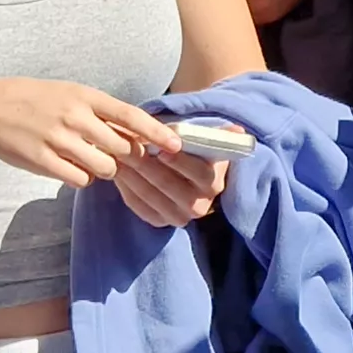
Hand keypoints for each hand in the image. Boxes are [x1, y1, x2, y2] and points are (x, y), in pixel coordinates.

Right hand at [0, 78, 173, 186]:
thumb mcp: (71, 94)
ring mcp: (59, 140)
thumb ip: (101, 112)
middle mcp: (75, 117)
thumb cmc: (36, 99)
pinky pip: (80, 180)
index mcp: (85, 97)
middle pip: (122, 148)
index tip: (177, 144)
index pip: (130, 116)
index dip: (156, 132)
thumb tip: (136, 132)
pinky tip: (70, 167)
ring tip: (87, 158)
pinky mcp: (44, 161)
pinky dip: (82, 178)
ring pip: (105, 168)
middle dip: (127, 156)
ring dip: (104, 169)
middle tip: (116, 154)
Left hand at [111, 143, 232, 229]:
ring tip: (116, 153)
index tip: (160, 147)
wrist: (190, 179)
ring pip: (149, 194)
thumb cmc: (198, 154)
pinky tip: (115, 169)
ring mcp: (178, 216)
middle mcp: (199, 205)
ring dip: (130, 173)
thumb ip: (221, 135)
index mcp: (214, 183)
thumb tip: (238, 130)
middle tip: (125, 144)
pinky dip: (125, 186)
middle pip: (167, 183)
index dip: (179, 161)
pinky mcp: (159, 222)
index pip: (197, 173)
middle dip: (145, 162)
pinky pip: (138, 205)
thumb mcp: (211, 144)